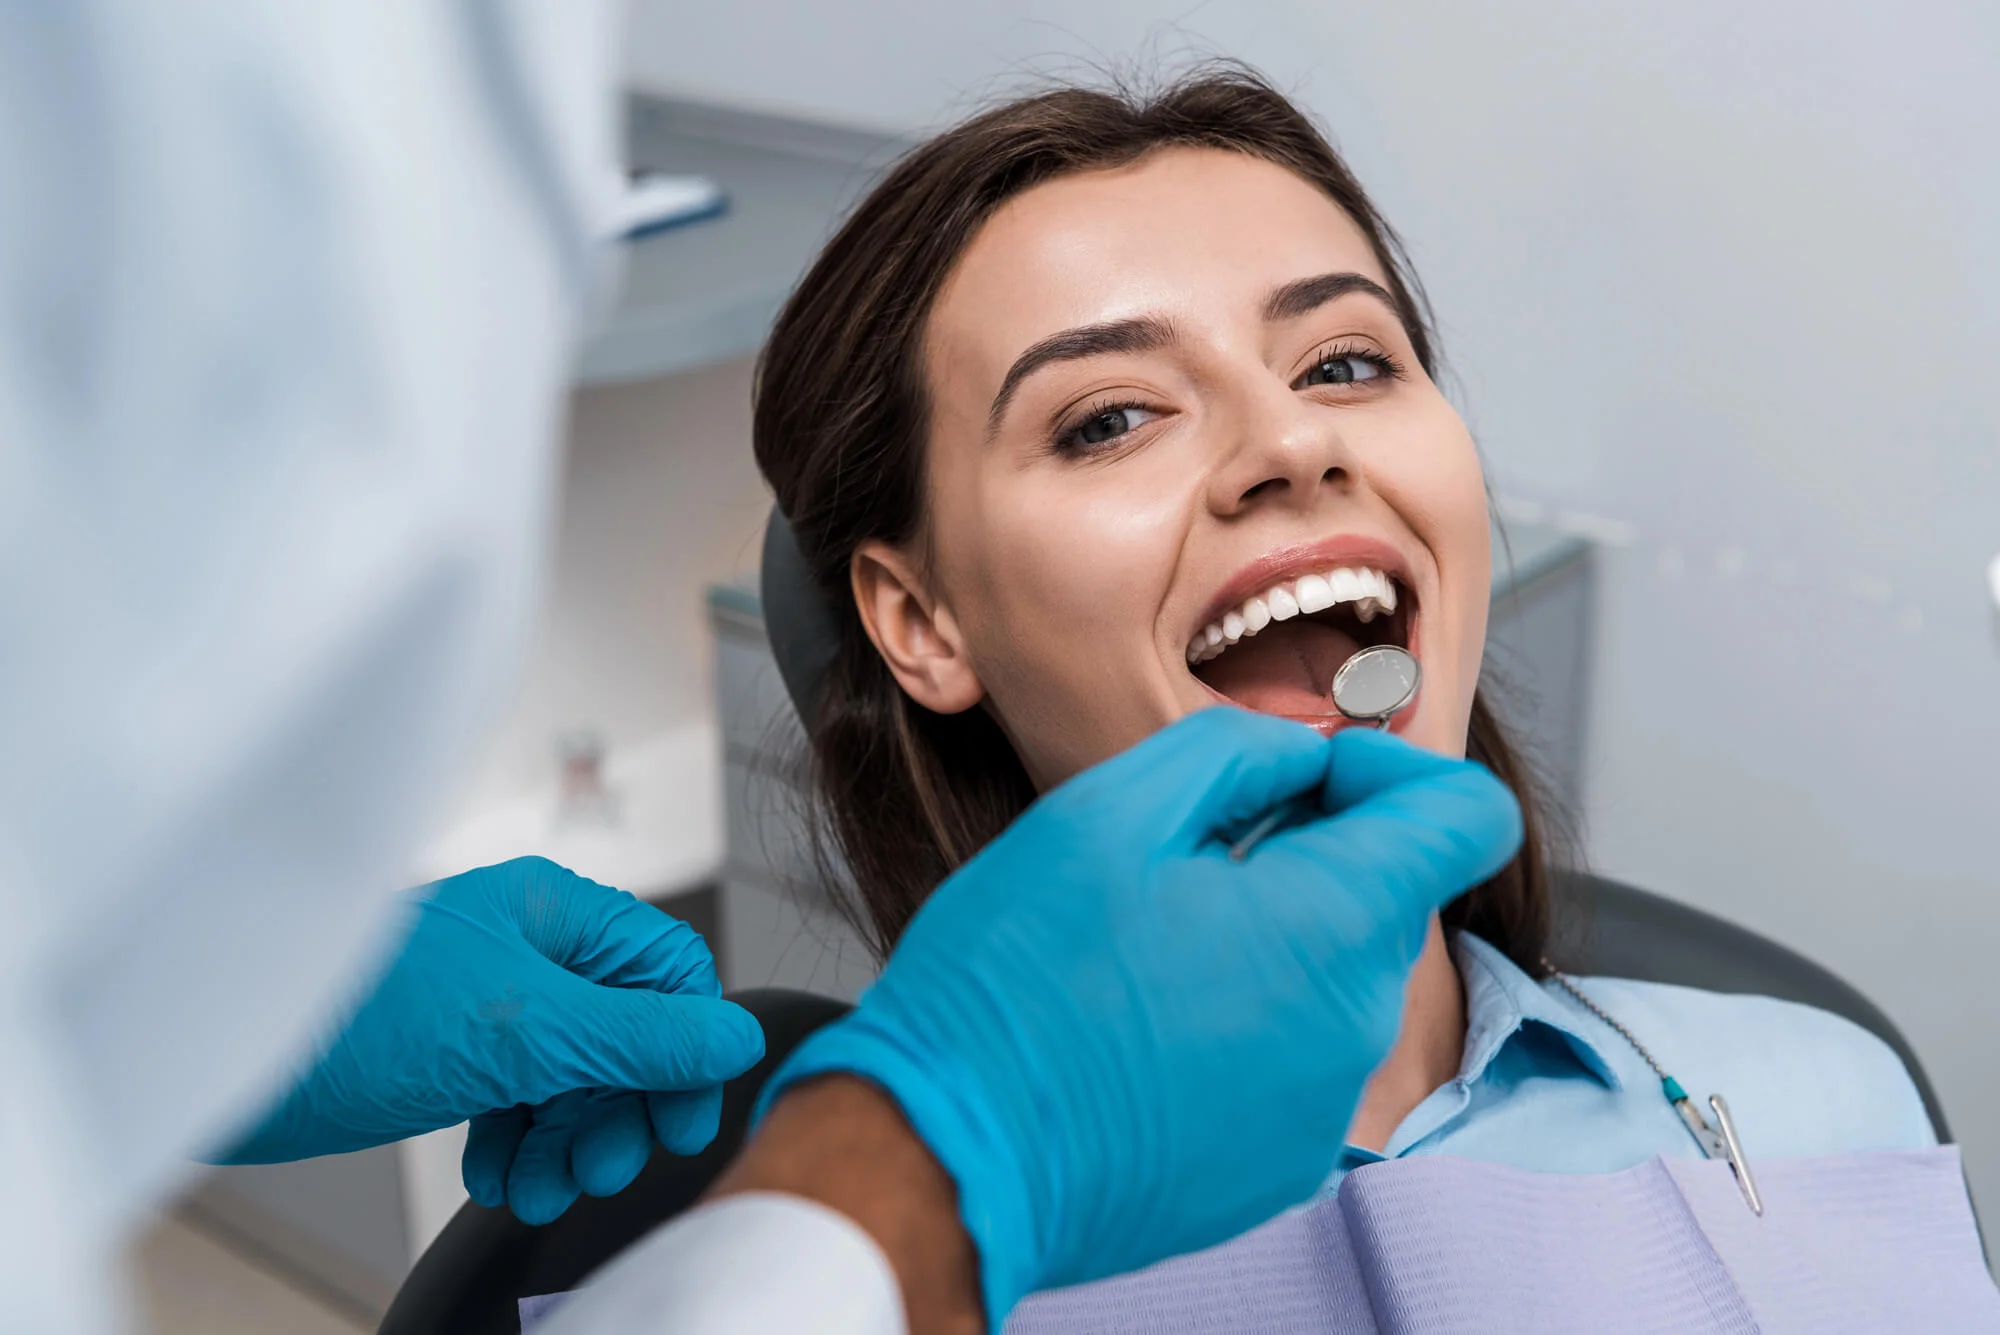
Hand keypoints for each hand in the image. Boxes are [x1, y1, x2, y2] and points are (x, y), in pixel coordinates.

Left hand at [215, 857, 764, 1223]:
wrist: (218, 1055)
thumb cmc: (351, 1011)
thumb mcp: (523, 1029)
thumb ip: (638, 1037)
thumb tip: (731, 1040)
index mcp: (555, 914)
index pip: (668, 975)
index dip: (684, 1052)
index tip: (678, 1119)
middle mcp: (529, 953)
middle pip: (627, 1036)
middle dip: (620, 1109)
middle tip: (604, 1162)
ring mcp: (489, 1007)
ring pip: (574, 1080)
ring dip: (570, 1140)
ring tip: (544, 1184)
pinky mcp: (450, 1057)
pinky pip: (519, 1105)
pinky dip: (519, 1147)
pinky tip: (499, 1175)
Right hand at [755, 708, 1520, 1326]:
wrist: (953, 1155)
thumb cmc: (1014, 984)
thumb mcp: (1109, 811)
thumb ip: (1235, 751)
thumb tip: (1300, 754)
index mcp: (1329, 924)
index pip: (1468, 817)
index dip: (1397, 770)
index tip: (1312, 776)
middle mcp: (1354, 1024)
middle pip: (1387, 896)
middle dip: (1309, 852)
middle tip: (1186, 855)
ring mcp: (1322, 1107)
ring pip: (1334, 978)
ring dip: (1269, 939)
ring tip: (1147, 947)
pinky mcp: (1280, 1165)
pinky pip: (1295, 1059)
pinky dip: (1244, 1022)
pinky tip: (1145, 1024)